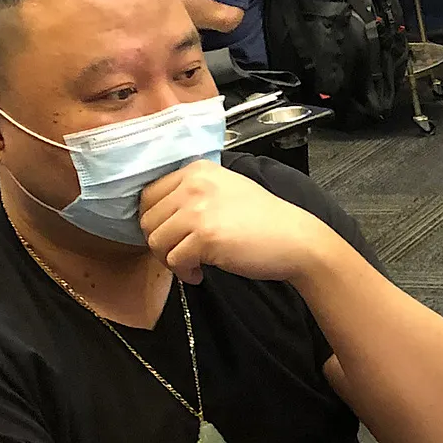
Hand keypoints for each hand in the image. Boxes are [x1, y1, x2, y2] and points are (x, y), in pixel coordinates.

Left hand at [139, 160, 340, 284]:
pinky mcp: (204, 237)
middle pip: (148, 220)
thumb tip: (160, 213)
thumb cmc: (264, 220)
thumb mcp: (226, 188)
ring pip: (156, 242)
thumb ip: (194, 192)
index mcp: (197, 170)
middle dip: (161, 243)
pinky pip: (174, 261)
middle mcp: (194, 185)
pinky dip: (185, 273)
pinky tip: (201, 273)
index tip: (170, 235)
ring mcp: (198, 210)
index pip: (148, 194)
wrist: (295, 240)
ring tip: (193, 264)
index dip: (155, 221)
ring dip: (171, 259)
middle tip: (181, 253)